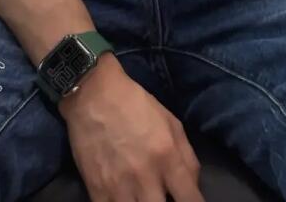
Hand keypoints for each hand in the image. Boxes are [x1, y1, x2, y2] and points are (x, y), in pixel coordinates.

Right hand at [61, 54, 203, 201]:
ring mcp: (119, 187)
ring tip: (144, 198)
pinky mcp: (97, 192)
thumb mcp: (171, 122)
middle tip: (164, 197)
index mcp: (167, 157)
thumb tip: (192, 185)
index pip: (190, 199)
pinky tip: (125, 198)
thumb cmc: (135, 105)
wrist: (93, 94)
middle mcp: (145, 176)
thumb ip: (187, 157)